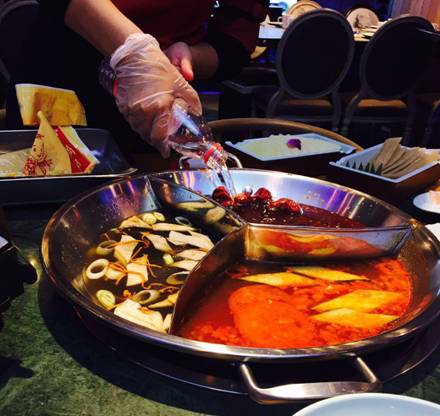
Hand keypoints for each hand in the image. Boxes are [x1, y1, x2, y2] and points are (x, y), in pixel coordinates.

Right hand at [110, 34, 201, 156]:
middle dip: (156, 141)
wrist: (134, 56)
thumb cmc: (158, 68)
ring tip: (154, 129)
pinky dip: (139, 124)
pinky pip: (131, 122)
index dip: (163, 147)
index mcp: (159, 107)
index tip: (166, 151)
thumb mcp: (181, 83)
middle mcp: (143, 112)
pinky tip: (145, 119)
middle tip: (162, 141)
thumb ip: (191, 101)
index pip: (159, 136)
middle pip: (148, 137)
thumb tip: (198, 113)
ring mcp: (131, 110)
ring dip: (147, 133)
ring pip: (139, 131)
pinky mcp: (122, 106)